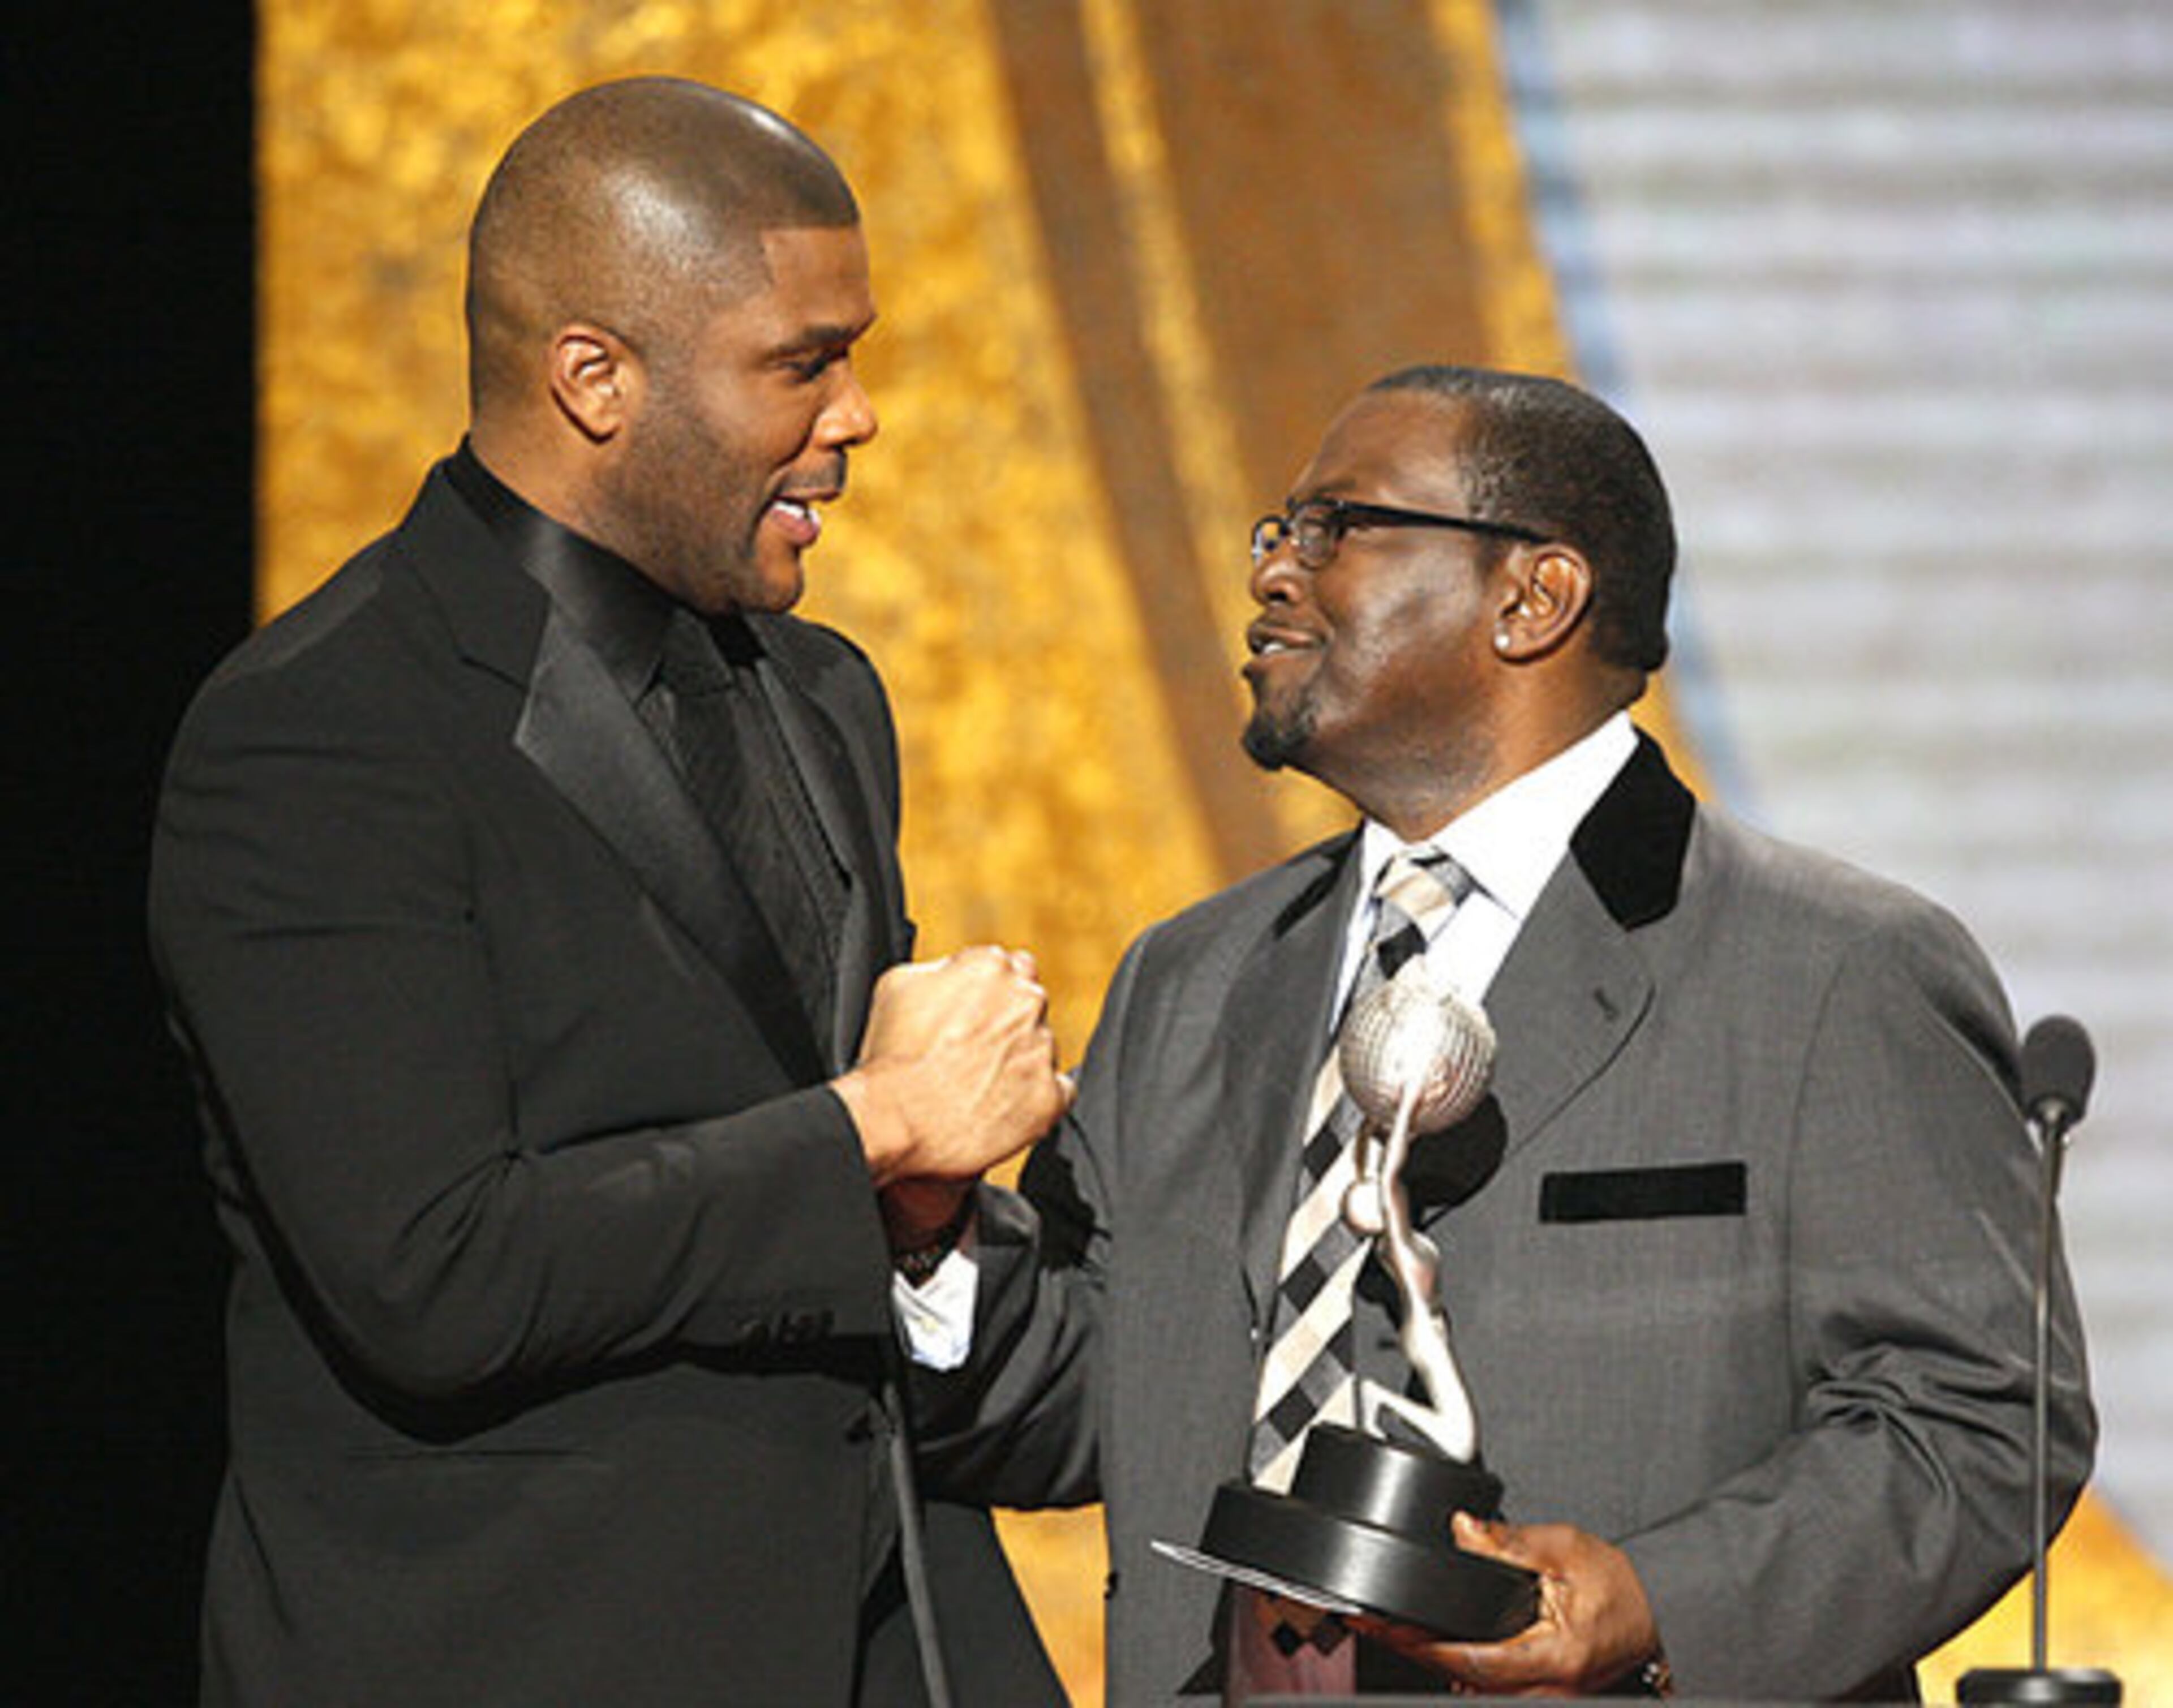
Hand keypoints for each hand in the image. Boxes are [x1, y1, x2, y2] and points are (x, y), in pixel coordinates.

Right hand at [835, 946, 1071, 1193]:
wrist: (896, 1121)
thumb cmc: (891, 1056)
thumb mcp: (898, 985)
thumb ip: (941, 968)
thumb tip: (957, 970)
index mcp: (992, 965)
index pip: (1008, 968)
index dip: (987, 995)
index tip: (971, 1017)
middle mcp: (1026, 999)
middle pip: (1028, 1004)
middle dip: (1006, 1023)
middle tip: (971, 1052)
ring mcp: (1043, 1047)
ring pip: (1040, 1047)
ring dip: (1018, 1061)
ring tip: (977, 1085)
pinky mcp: (1051, 1095)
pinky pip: (1057, 1091)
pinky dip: (1035, 1098)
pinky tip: (1002, 1106)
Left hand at [1350, 1513, 1660, 1695]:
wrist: (1661, 1611)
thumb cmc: (1624, 1586)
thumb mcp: (1566, 1548)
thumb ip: (1509, 1542)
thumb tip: (1462, 1528)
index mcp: (1551, 1658)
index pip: (1466, 1658)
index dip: (1415, 1642)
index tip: (1377, 1624)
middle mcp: (1545, 1688)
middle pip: (1461, 1678)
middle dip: (1413, 1650)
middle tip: (1371, 1623)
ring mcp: (1543, 1695)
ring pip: (1472, 1685)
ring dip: (1433, 1658)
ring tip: (1393, 1628)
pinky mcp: (1540, 1690)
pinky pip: (1489, 1684)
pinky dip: (1458, 1663)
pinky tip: (1436, 1642)